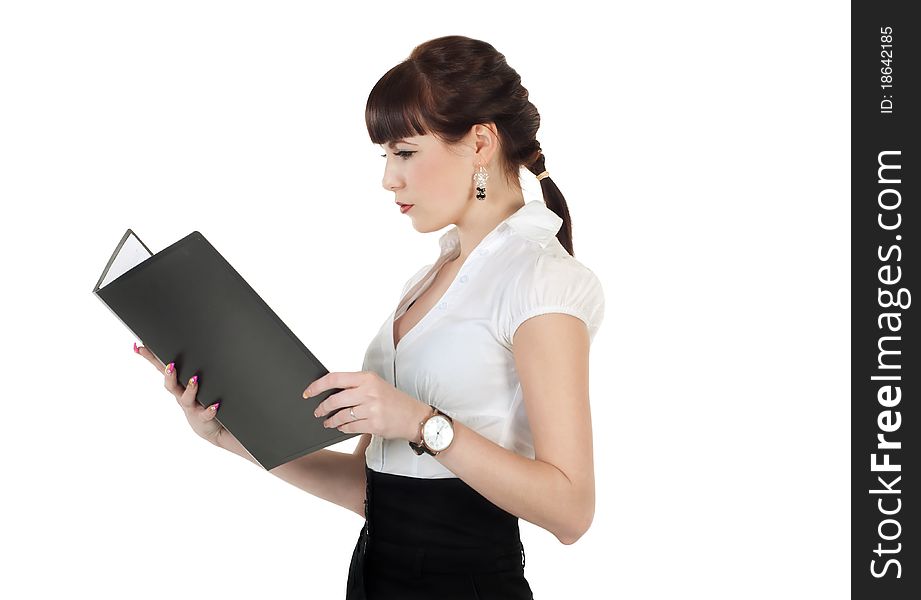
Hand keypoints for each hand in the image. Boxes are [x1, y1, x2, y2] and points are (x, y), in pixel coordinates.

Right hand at [134, 342, 229, 446]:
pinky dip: (209, 410)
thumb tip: (178, 350)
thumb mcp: (189, 385)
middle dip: (169, 375)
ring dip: (190, 388)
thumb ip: (186, 369)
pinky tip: (214, 405)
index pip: (162, 369)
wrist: (210, 428)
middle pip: (171, 385)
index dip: (150, 358)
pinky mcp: (203, 417)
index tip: (138, 347)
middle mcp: (181, 395)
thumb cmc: (199, 401)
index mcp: (177, 384)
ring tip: (194, 379)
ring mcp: (191, 406)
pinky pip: (206, 413)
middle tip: (170, 365)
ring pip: (186, 398)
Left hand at [304, 371, 430, 441]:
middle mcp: (369, 391)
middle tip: (318, 411)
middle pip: (335, 399)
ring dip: (331, 420)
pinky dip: (343, 428)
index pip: (335, 378)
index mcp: (367, 378)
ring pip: (341, 415)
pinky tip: (341, 427)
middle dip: (322, 407)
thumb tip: (329, 391)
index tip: (308, 392)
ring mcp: (372, 408)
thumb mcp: (376, 385)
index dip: (318, 385)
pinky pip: (350, 427)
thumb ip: (355, 386)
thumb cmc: (393, 400)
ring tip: (327, 422)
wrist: (414, 416)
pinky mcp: (374, 424)